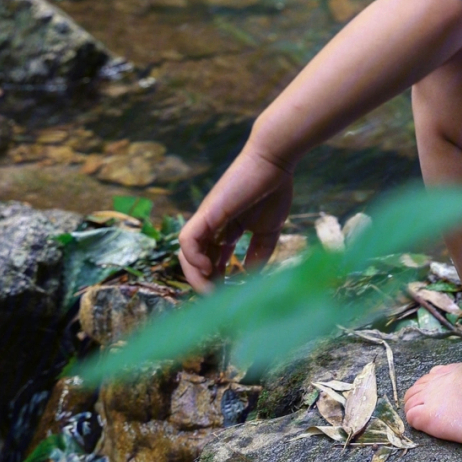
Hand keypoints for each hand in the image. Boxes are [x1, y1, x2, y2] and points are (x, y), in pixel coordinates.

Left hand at [177, 147, 293, 294]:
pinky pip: (187, 239)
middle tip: (217, 299)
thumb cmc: (273, 190)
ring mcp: (207, 219)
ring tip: (210, 289)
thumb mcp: (268, 229)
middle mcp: (211, 225)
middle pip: (195, 260)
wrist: (275, 161)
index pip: (212, 260)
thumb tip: (251, 276)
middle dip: (203, 283)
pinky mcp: (207, 213)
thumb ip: (259, 252)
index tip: (228, 295)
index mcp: (225, 229)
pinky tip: (209, 268)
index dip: (217, 280)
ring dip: (195, 276)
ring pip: (186, 253)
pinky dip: (192, 257)